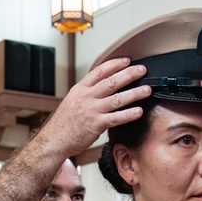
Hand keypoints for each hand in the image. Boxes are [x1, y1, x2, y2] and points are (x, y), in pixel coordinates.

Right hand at [37, 57, 151, 157]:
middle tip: (142, 70)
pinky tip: (138, 111)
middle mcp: (87, 97)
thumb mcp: (72, 101)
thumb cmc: (63, 123)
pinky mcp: (96, 124)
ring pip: (117, 99)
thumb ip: (87, 93)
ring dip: (134, 93)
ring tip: (147, 90)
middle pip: (112, 81)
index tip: (127, 60)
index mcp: (80, 89)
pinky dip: (128, 114)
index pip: (99, 71)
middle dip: (129, 74)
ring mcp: (92, 110)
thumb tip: (102, 88)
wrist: (54, 139)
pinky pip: (116, 118)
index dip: (115, 64)